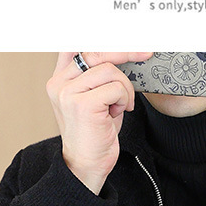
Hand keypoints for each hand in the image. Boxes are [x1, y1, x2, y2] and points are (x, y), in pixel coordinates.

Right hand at [46, 51, 152, 194]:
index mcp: (60, 79)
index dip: (103, 39)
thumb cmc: (95, 135)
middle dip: (126, 51)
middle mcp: (60, 83)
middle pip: (96, 51)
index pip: (78, 44)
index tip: (125, 39)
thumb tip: (123, 52)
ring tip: (119, 107)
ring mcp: (68, 93)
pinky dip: (124, 100)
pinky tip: (118, 113)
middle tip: (145, 54)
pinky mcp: (82, 105)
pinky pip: (115, 88)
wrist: (86, 166)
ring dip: (124, 89)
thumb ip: (99, 76)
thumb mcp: (96, 100)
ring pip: (110, 70)